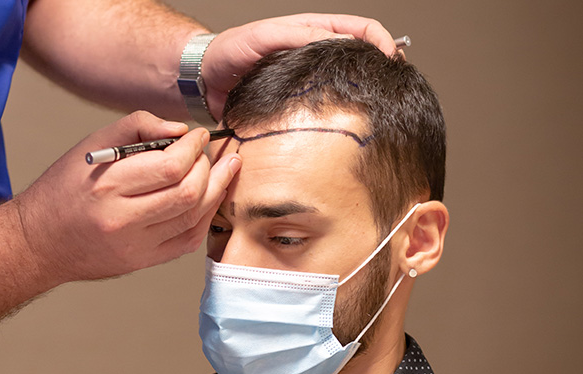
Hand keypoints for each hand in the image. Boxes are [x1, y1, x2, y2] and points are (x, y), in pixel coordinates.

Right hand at [15, 111, 241, 284]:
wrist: (39, 242)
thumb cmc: (63, 190)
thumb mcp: (91, 146)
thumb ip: (136, 128)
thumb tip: (179, 130)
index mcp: (108, 185)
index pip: (171, 166)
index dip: (194, 148)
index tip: (198, 135)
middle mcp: (123, 219)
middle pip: (188, 193)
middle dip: (208, 167)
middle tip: (207, 154)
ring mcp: (135, 246)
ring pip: (194, 218)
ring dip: (216, 190)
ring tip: (223, 171)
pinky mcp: (142, 262)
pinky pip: (187, 241)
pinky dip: (205, 217)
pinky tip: (209, 199)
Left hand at [201, 14, 396, 118]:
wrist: (205, 78)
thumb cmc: (230, 50)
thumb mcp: (265, 36)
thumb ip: (298, 36)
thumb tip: (334, 40)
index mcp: (313, 30)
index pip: (360, 28)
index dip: (381, 40)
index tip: (390, 58)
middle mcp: (315, 54)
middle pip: (362, 55)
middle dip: (383, 65)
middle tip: (395, 82)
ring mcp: (308, 79)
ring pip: (347, 82)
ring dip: (366, 89)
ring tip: (380, 101)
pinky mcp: (297, 102)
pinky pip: (326, 105)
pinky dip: (341, 110)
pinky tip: (347, 119)